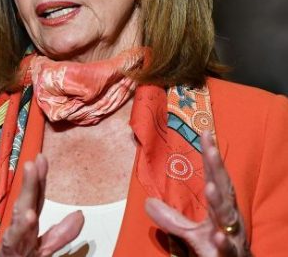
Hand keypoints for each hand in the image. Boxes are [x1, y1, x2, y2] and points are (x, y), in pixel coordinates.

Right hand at [0, 154, 83, 256]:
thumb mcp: (46, 246)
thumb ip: (62, 233)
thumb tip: (80, 214)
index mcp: (30, 223)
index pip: (37, 197)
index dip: (40, 178)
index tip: (42, 158)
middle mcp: (21, 226)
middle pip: (28, 200)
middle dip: (32, 180)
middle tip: (34, 161)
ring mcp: (15, 236)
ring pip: (21, 213)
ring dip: (26, 193)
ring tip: (31, 174)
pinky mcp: (10, 249)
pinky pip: (15, 237)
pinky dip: (21, 227)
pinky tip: (29, 216)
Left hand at [145, 133, 250, 255]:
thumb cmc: (217, 249)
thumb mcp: (190, 233)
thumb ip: (171, 218)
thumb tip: (147, 202)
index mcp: (220, 209)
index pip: (216, 178)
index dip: (211, 157)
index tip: (206, 133)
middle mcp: (228, 218)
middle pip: (224, 189)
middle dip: (218, 168)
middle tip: (211, 147)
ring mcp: (231, 236)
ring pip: (227, 217)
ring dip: (219, 201)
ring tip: (211, 187)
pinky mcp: (228, 255)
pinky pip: (226, 248)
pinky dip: (223, 242)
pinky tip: (218, 235)